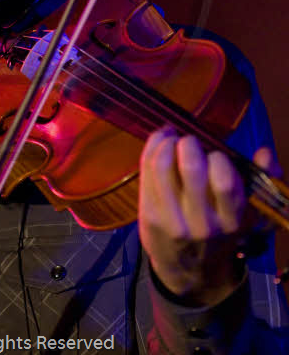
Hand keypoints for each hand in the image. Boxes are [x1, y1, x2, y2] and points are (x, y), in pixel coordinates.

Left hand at [138, 127, 278, 305]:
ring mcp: (172, 219)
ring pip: (162, 166)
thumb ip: (259, 180)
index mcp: (231, 219)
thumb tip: (264, 153)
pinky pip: (146, 171)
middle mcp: (202, 222)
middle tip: (189, 141)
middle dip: (189, 144)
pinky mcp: (149, 214)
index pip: (224, 181)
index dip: (217, 158)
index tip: (213, 154)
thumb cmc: (220, 229)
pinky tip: (159, 144)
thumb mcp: (247, 213)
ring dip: (166, 142)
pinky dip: (152, 148)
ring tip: (171, 139)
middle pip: (191, 168)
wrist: (190, 270)